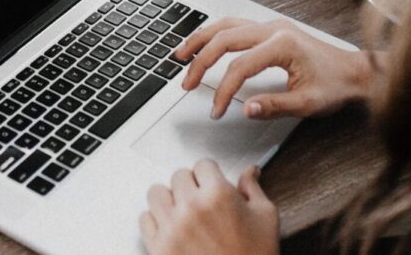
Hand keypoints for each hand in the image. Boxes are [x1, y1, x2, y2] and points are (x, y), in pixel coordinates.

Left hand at [140, 160, 278, 254]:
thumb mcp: (265, 218)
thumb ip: (253, 189)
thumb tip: (249, 171)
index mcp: (218, 195)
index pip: (203, 164)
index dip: (210, 175)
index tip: (212, 184)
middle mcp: (192, 207)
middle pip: (178, 176)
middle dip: (191, 185)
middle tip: (201, 201)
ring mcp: (172, 227)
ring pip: (156, 193)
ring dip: (169, 199)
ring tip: (182, 211)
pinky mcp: (159, 247)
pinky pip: (145, 219)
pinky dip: (156, 221)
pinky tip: (171, 228)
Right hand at [176, 17, 374, 119]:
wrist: (355, 72)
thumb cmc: (336, 85)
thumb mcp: (307, 103)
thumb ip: (274, 106)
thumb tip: (246, 109)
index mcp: (282, 45)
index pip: (239, 66)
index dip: (223, 90)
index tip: (216, 110)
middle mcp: (274, 29)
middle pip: (225, 38)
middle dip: (201, 61)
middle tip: (186, 82)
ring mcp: (271, 26)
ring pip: (226, 25)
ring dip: (201, 39)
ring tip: (181, 55)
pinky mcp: (271, 29)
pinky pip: (235, 25)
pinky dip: (215, 34)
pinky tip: (204, 43)